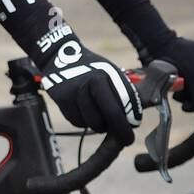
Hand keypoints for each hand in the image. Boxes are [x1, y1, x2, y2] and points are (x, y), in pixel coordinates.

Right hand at [39, 28, 139, 143]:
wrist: (59, 55)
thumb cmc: (91, 70)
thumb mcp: (109, 72)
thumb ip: (122, 92)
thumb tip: (134, 119)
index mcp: (109, 74)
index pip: (125, 104)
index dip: (129, 122)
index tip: (130, 133)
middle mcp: (93, 80)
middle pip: (110, 116)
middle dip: (119, 131)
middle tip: (124, 139)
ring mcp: (76, 89)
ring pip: (92, 123)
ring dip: (97, 125)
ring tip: (95, 115)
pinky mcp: (62, 97)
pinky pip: (76, 122)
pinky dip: (81, 122)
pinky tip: (80, 111)